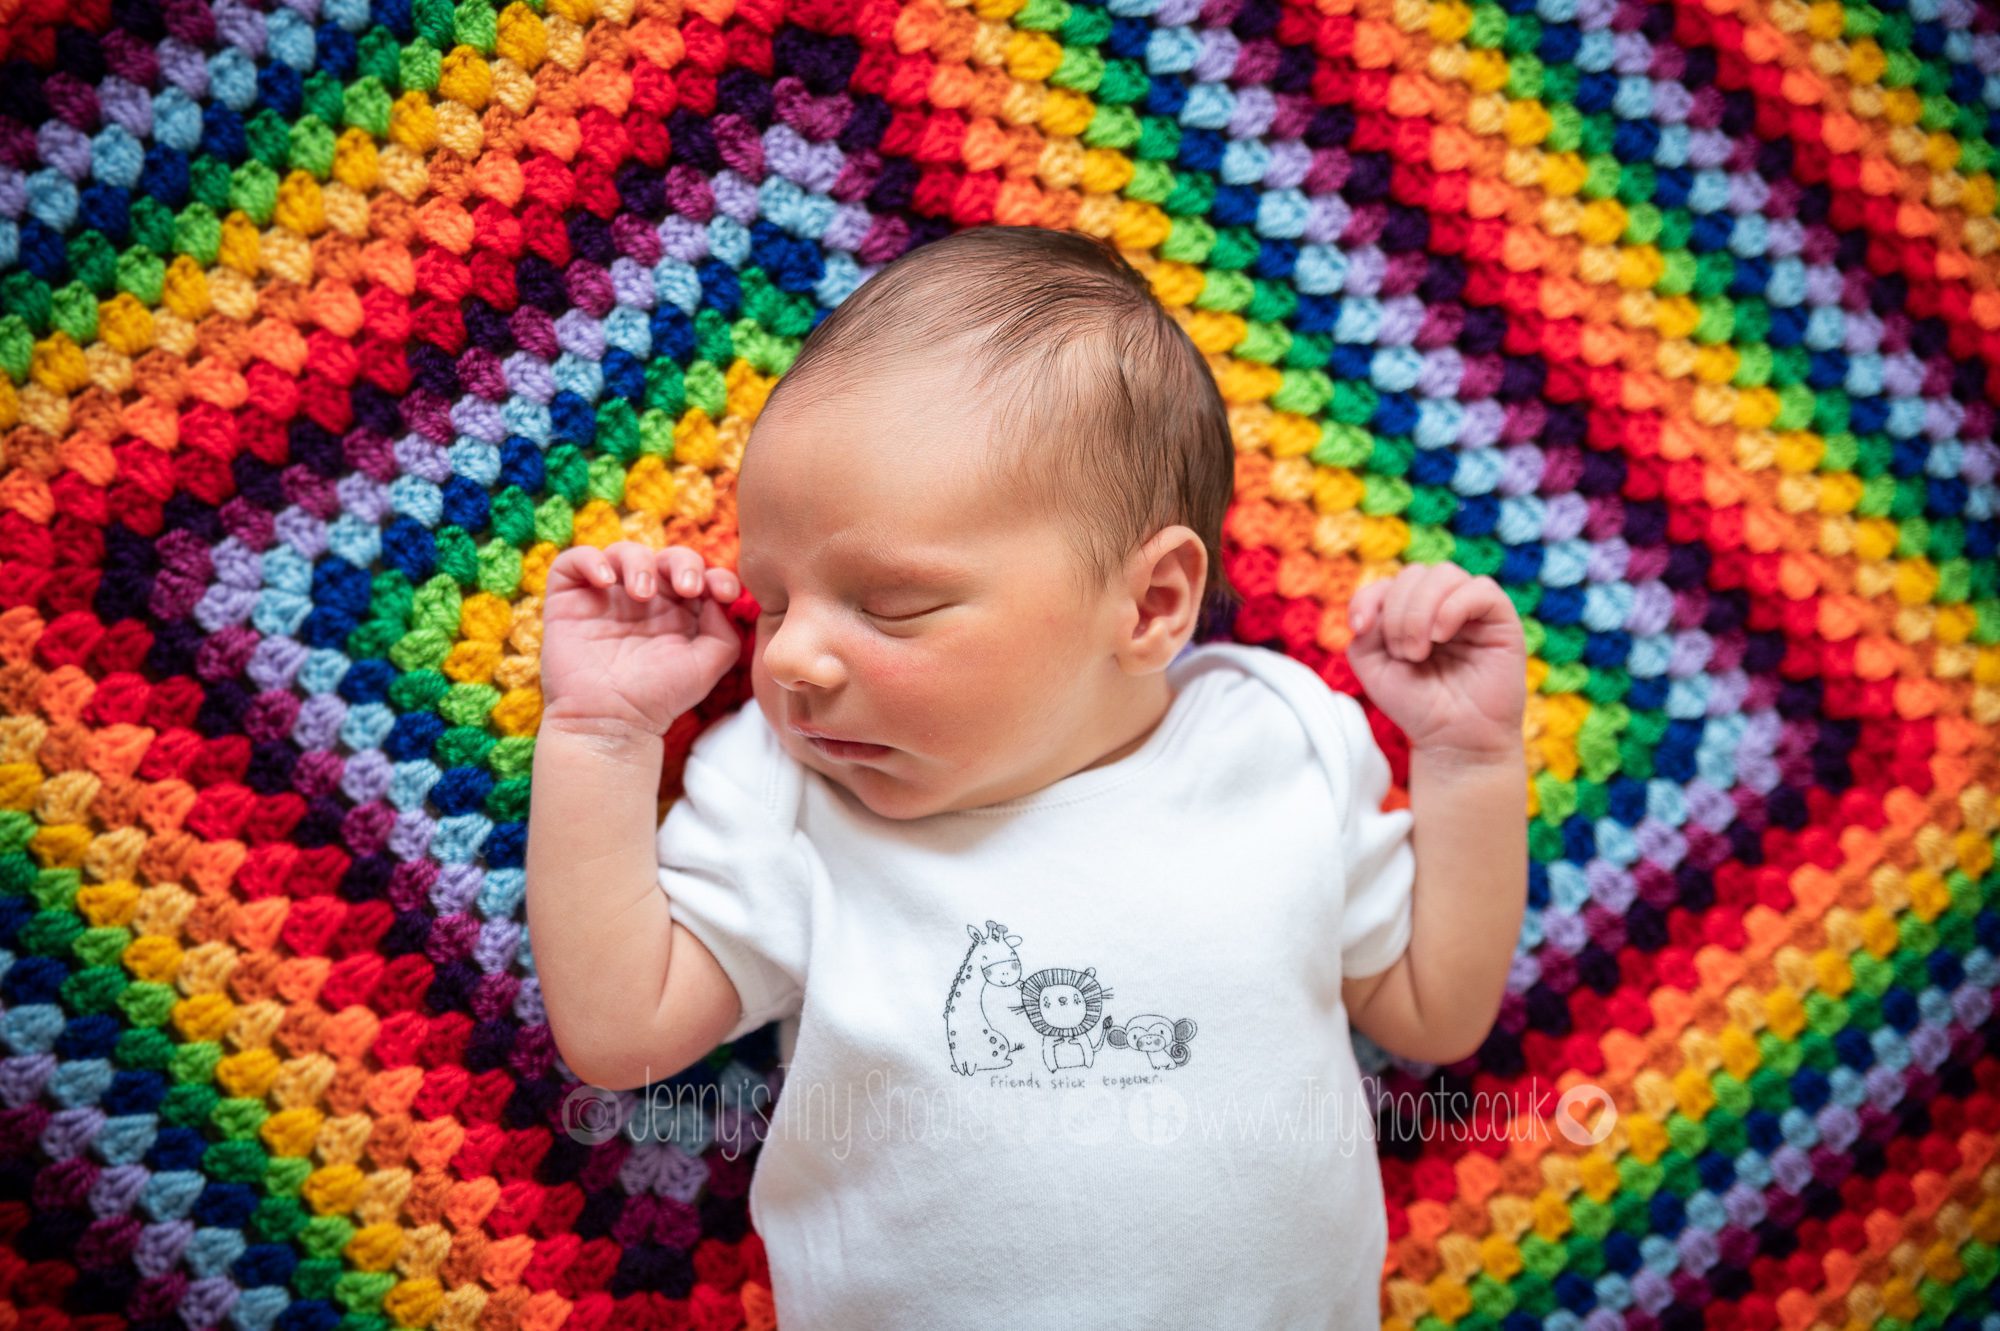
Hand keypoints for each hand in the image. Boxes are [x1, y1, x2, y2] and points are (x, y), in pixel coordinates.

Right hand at [539, 540, 742, 738]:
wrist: (611, 721)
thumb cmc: (659, 697)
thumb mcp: (707, 665)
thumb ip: (724, 631)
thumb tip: (720, 598)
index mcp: (677, 611)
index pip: (699, 575)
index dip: (715, 574)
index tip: (723, 592)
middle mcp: (644, 599)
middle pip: (666, 557)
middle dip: (682, 563)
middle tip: (686, 587)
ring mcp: (607, 596)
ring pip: (624, 552)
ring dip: (639, 563)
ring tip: (642, 593)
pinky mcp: (570, 598)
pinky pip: (575, 560)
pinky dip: (591, 560)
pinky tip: (607, 582)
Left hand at [1345, 562, 1525, 761]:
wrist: (1453, 739)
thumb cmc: (1417, 704)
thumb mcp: (1374, 668)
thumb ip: (1365, 633)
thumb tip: (1373, 608)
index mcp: (1412, 611)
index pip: (1388, 581)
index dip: (1368, 597)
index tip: (1360, 628)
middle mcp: (1443, 604)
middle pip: (1414, 574)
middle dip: (1398, 613)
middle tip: (1404, 655)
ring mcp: (1472, 609)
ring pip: (1444, 574)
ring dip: (1420, 611)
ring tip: (1419, 652)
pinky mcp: (1501, 619)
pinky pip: (1481, 589)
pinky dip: (1452, 607)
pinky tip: (1442, 636)